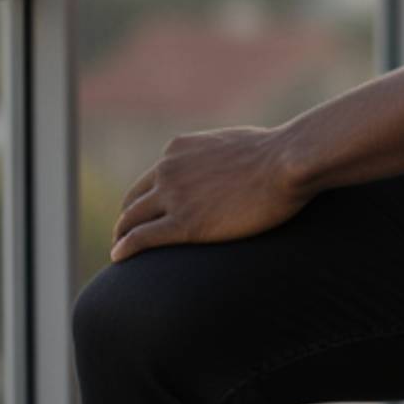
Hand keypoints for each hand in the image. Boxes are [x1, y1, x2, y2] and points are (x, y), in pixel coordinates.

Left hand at [110, 126, 312, 260]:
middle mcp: (169, 169)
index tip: (143, 214)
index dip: (143, 199)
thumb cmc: (275, 155)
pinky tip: (118, 258)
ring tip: (119, 250)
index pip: (151, 178)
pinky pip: (142, 238)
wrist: (285, 163)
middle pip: (134, 199)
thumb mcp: (235, 145)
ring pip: (132, 219)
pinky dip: (125, 248)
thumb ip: (219, 157)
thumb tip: (230, 169)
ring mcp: (174, 196)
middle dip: (127, 219)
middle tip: (124, 235)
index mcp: (179, 149)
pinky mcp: (184, 224)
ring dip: (122, 236)